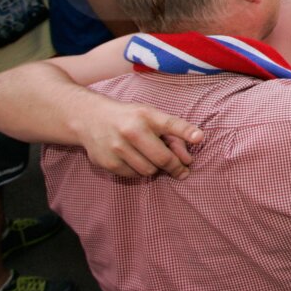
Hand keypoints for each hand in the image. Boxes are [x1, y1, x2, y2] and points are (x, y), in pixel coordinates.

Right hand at [77, 100, 203, 178]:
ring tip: (152, 159)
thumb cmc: (129, 118)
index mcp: (146, 115)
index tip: (199, 138)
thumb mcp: (150, 116)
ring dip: (156, 168)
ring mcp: (118, 148)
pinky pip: (134, 175)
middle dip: (176, 166)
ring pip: (149, 170)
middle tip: (182, 170)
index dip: (186, 131)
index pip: (170, 123)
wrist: (90, 119)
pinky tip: (135, 160)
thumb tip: (187, 159)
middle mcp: (132, 131)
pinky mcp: (108, 162)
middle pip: (162, 158)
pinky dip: (139, 171)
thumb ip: (171, 133)